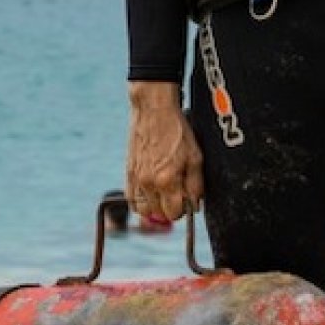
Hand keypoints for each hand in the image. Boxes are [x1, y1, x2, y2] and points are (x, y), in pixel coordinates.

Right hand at [125, 81, 204, 221]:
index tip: (187, 200)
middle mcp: (148, 183)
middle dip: (170, 207)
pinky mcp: (128, 172)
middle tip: (177, 193)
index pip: (175, 213)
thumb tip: (195, 204)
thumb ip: (196, 185)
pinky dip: (140, 200)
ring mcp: (135, 178)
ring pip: (143, 210)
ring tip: (163, 194)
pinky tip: (150, 191)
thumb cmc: (176, 130)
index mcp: (166, 180)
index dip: (184, 209)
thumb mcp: (195, 157)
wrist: (153, 110)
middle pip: (159, 213)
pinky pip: (130, 199)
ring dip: (154, 206)